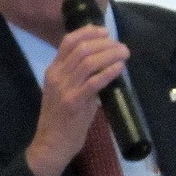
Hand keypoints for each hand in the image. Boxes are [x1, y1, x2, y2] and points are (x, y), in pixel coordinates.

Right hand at [26, 25, 128, 175]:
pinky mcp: (74, 102)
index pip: (68, 41)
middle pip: (82, 48)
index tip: (105, 32)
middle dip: (105, 43)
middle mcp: (56, 76)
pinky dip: (109, 71)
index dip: (89, 32)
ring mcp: (64, 89)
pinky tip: (120, 68)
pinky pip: (94, 81)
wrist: (51, 144)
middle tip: (121, 46)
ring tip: (124, 54)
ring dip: (111, 54)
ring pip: (89, 61)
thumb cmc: (62, 119)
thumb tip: (104, 63)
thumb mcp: (65, 92)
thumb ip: (79, 77)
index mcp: (53, 71)